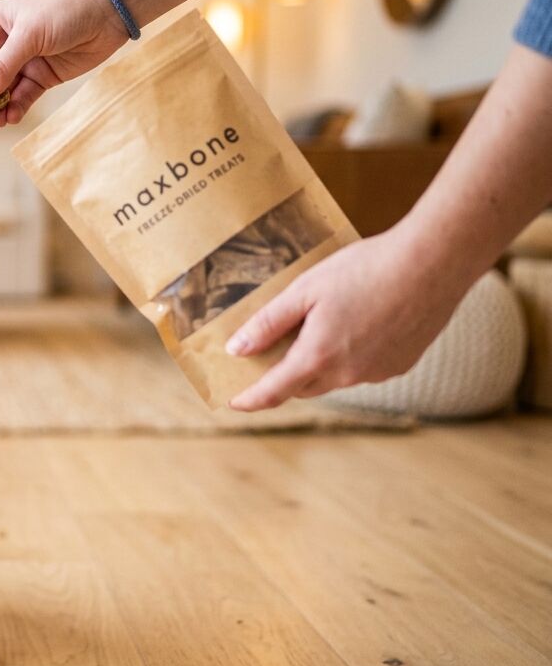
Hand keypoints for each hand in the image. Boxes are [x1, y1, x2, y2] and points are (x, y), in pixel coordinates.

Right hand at [0, 0, 126, 126]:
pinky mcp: (43, 76)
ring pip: (2, 90)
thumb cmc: (64, 10)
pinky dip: (16, 108)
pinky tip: (12, 117)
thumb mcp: (29, 36)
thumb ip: (2, 68)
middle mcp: (5, 42)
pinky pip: (23, 96)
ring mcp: (24, 61)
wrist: (109, 11)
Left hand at [226, 231, 472, 410]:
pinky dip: (349, 358)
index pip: (274, 391)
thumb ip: (268, 323)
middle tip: (267, 362)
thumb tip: (236, 350)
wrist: (433, 263)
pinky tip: (354, 328)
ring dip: (318, 366)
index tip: (234, 402)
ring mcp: (378, 372)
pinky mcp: (401, 364)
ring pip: (335, 379)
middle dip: (283, 379)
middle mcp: (348, 374)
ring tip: (313, 335)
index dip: (250, 399)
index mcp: (319, 356)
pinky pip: (363, 370)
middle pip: (303, 386)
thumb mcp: (305, 291)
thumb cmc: (364, 270)